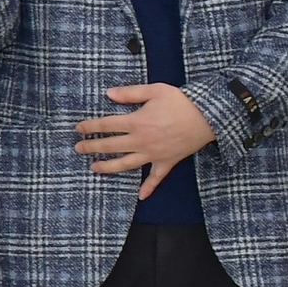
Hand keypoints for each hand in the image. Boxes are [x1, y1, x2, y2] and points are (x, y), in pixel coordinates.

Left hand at [78, 83, 217, 199]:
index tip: (78, 129)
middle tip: (78, 149)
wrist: (209, 116)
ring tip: (93, 168)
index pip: (106, 125)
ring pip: (126, 164)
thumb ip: (130, 93)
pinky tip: (140, 196)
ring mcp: (153, 154)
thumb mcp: (155, 90)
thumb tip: (108, 94)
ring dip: (108, 167)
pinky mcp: (167, 162)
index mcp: (136, 122)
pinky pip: (156, 178)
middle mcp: (141, 141)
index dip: (90, 127)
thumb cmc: (182, 101)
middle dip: (92, 147)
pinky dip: (148, 188)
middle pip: (111, 146)